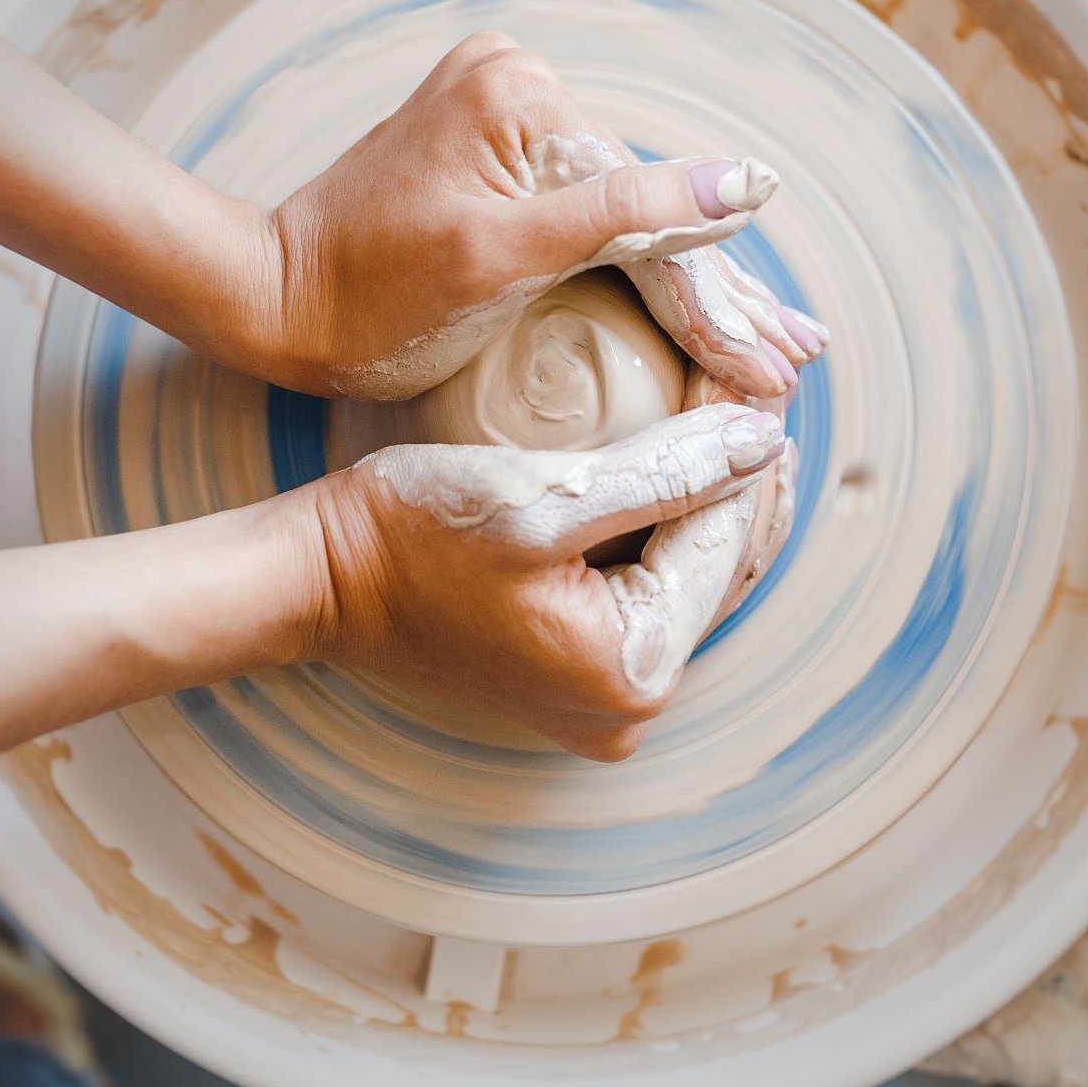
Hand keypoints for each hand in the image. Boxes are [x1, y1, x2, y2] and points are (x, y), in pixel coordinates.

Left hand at [251, 32, 823, 398]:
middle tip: (797, 354)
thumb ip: (625, 218)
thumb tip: (749, 184)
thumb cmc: (371, 298)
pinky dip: (638, 269)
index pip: (643, 215)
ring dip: (692, 286)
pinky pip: (589, 217)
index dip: (711, 301)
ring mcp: (510, 116)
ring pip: (625, 218)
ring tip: (769, 341)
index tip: (773, 366)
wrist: (280, 299)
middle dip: (716, 295)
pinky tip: (698, 301)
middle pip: (642, 210)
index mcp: (523, 95)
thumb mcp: (501, 261)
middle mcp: (522, 85)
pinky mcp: (500, 151)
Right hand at [302, 400, 786, 759]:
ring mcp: (602, 700)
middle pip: (716, 569)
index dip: (749, 453)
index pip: (723, 541)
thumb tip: (765, 439)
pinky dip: (667, 534)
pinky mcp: (576, 676)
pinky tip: (680, 475)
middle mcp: (629, 708)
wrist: (323, 581)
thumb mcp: (544, 496)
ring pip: (688, 581)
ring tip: (732, 420)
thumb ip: (666, 472)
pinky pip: (649, 597)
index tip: (757, 378)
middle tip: (757, 391)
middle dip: (742, 481)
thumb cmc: (412, 534)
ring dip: (711, 504)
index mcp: (632, 671)